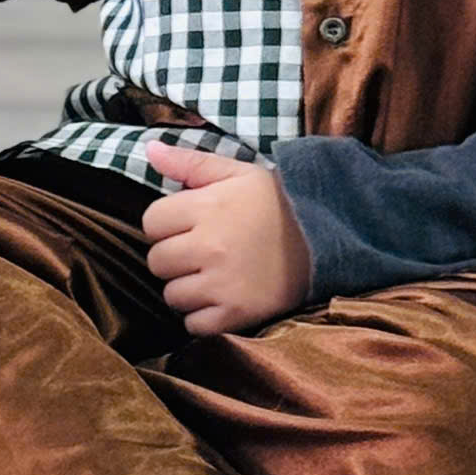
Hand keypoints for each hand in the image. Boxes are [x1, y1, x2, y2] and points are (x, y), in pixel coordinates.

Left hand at [141, 140, 312, 337]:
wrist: (326, 238)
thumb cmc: (274, 202)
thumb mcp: (235, 173)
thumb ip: (189, 162)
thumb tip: (149, 148)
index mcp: (205, 207)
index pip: (150, 222)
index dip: (165, 224)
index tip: (186, 225)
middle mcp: (210, 247)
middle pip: (157, 261)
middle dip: (174, 256)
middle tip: (200, 252)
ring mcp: (222, 284)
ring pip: (172, 295)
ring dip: (186, 289)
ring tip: (212, 276)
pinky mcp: (237, 314)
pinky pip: (193, 325)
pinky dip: (201, 317)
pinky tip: (220, 299)